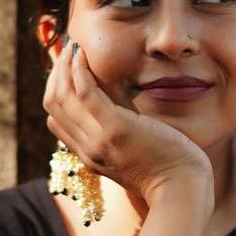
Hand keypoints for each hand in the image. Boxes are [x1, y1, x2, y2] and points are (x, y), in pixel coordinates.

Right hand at [43, 38, 213, 206]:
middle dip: (56, 75)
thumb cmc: (169, 168)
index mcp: (90, 156)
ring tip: (73, 48)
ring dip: (64, 67)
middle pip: (53, 106)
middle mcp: (88, 149)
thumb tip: (118, 98)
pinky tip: (83, 55)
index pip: (57, 121)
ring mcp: (98, 140)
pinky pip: (85, 93)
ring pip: (62, 97)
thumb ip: (121, 128)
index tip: (67, 71)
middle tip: (67, 52)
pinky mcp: (114, 129)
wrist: (182, 188)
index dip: (57, 92)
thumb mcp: (135, 150)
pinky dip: (79, 71)